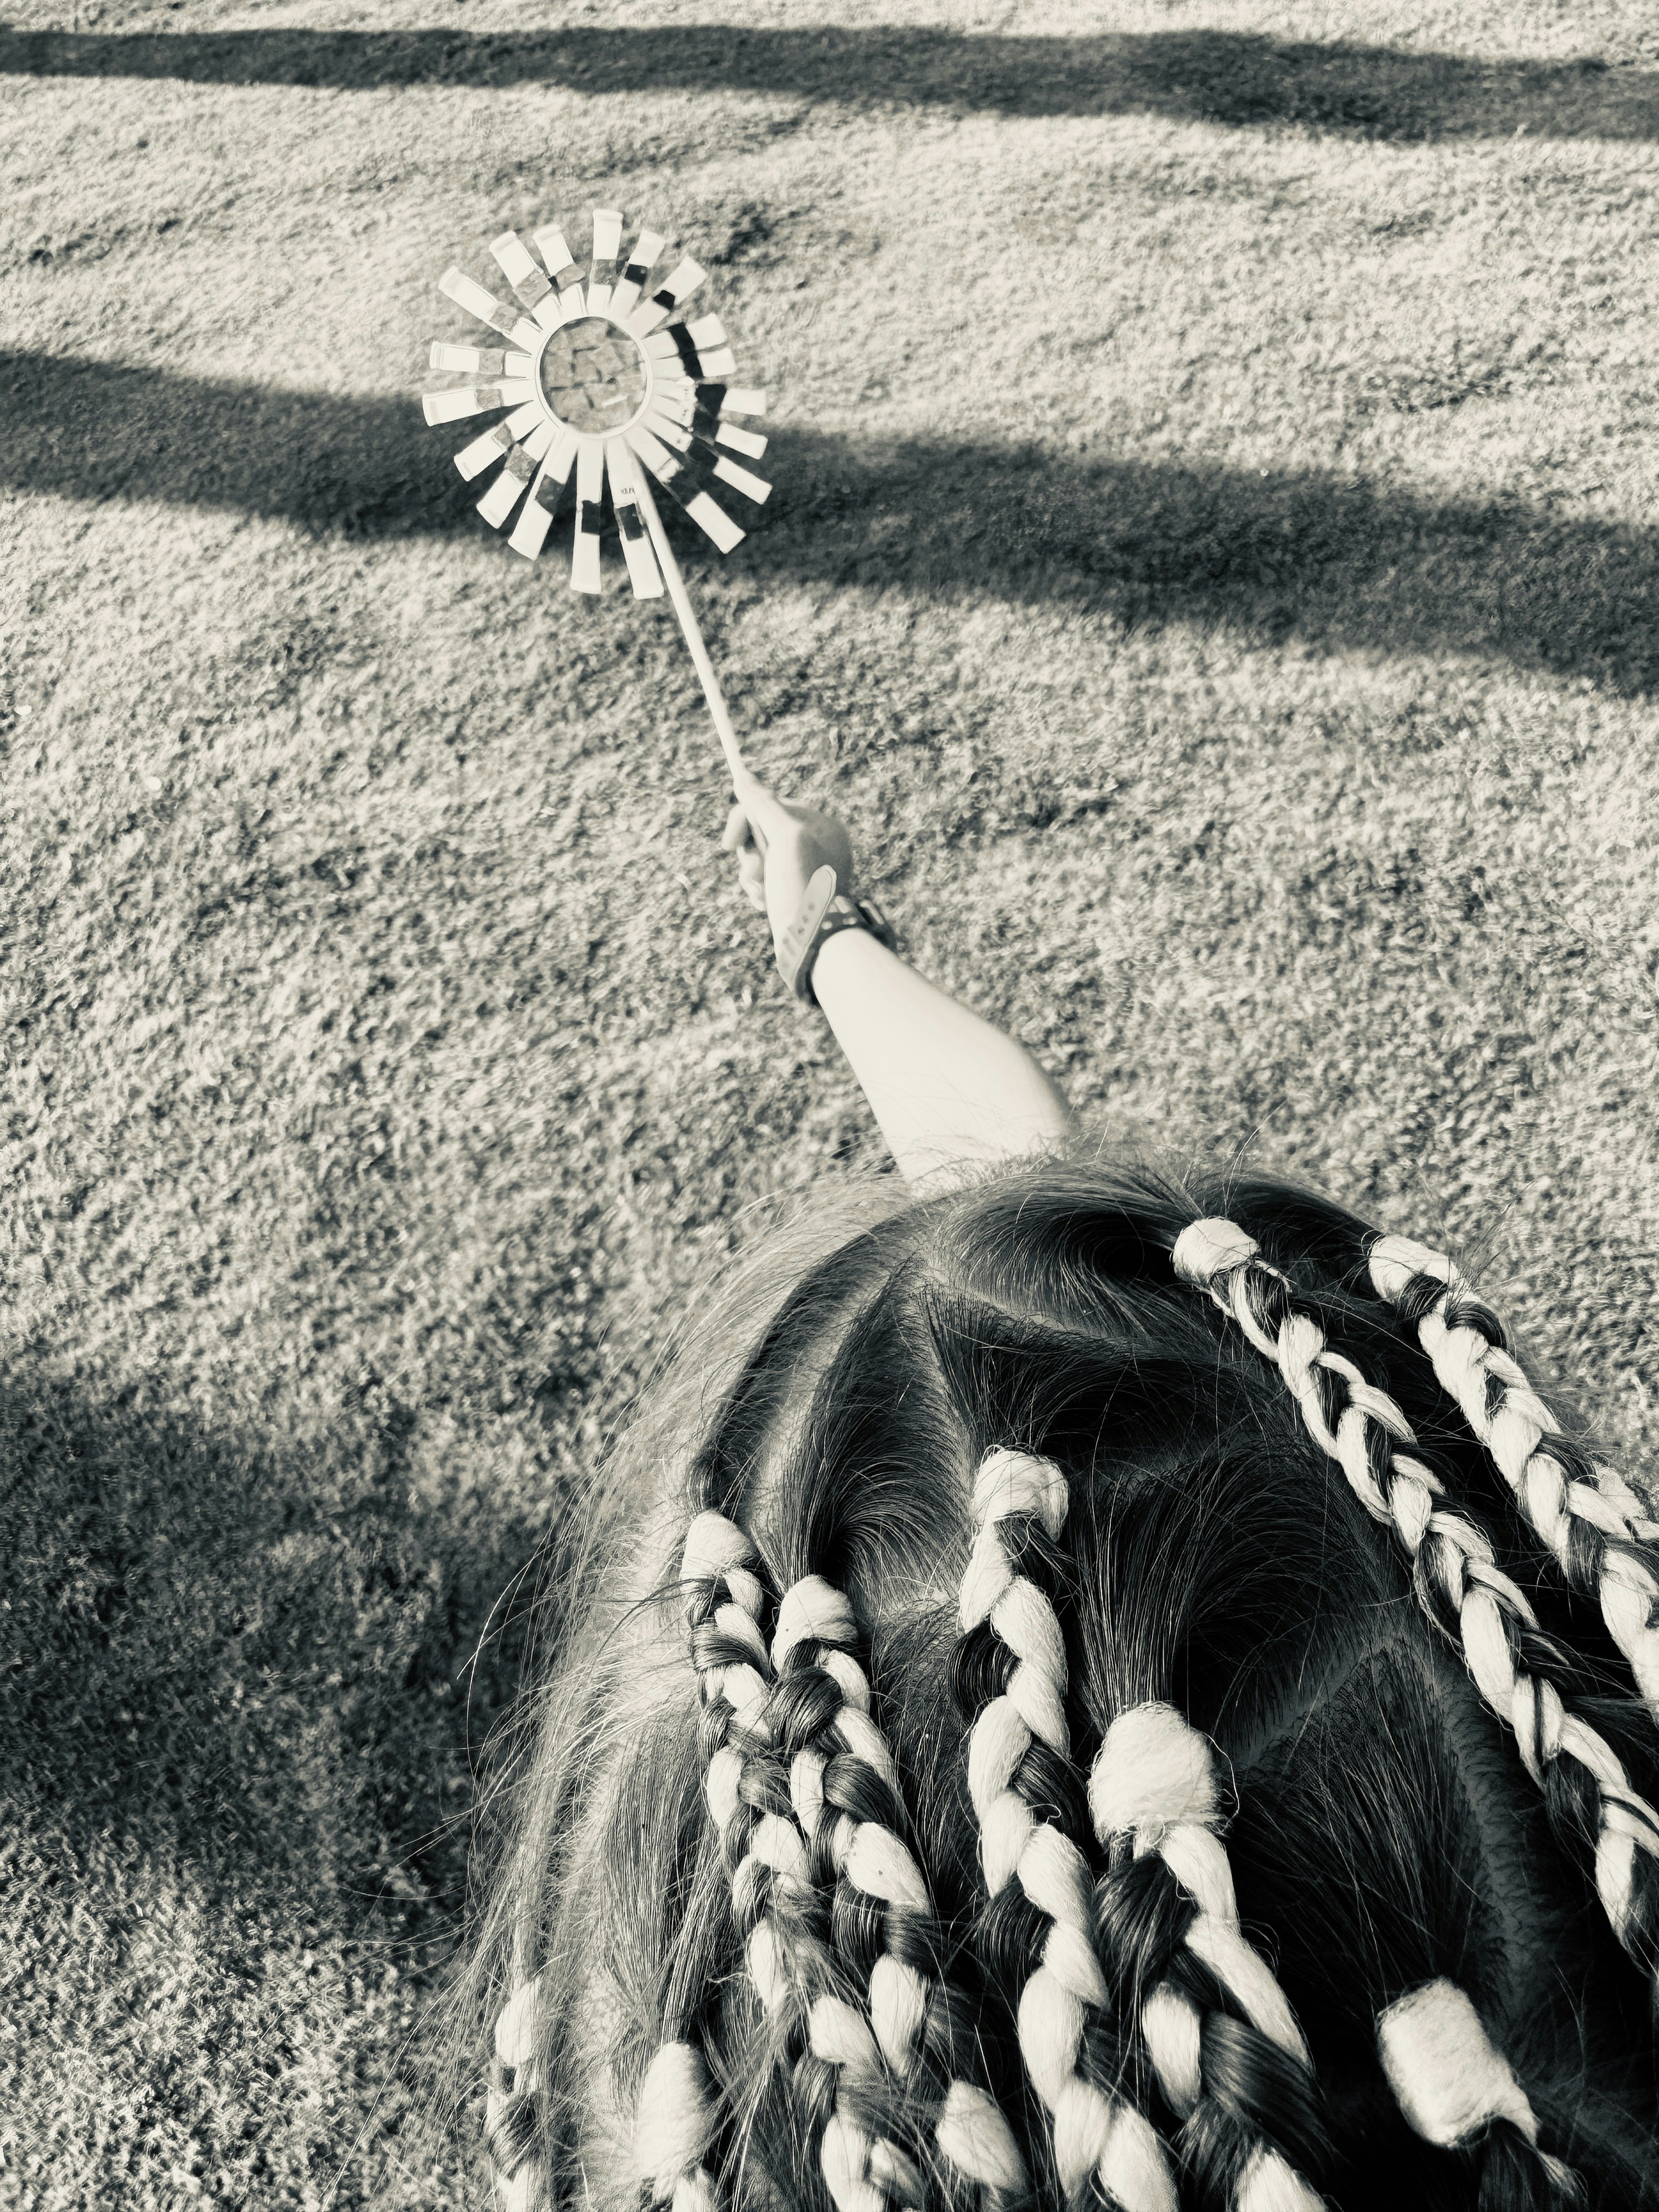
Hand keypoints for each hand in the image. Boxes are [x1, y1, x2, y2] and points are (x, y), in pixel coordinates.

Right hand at [720, 773, 856, 957]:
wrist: (813, 942)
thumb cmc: (803, 887)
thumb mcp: (784, 837)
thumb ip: (763, 805)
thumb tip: (741, 777)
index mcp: (822, 826)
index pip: (773, 804)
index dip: (748, 820)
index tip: (731, 842)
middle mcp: (816, 845)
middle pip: (763, 830)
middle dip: (750, 852)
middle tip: (755, 872)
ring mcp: (803, 869)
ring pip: (759, 856)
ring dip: (750, 873)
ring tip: (759, 891)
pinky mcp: (792, 891)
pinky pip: (764, 878)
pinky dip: (757, 889)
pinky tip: (763, 903)